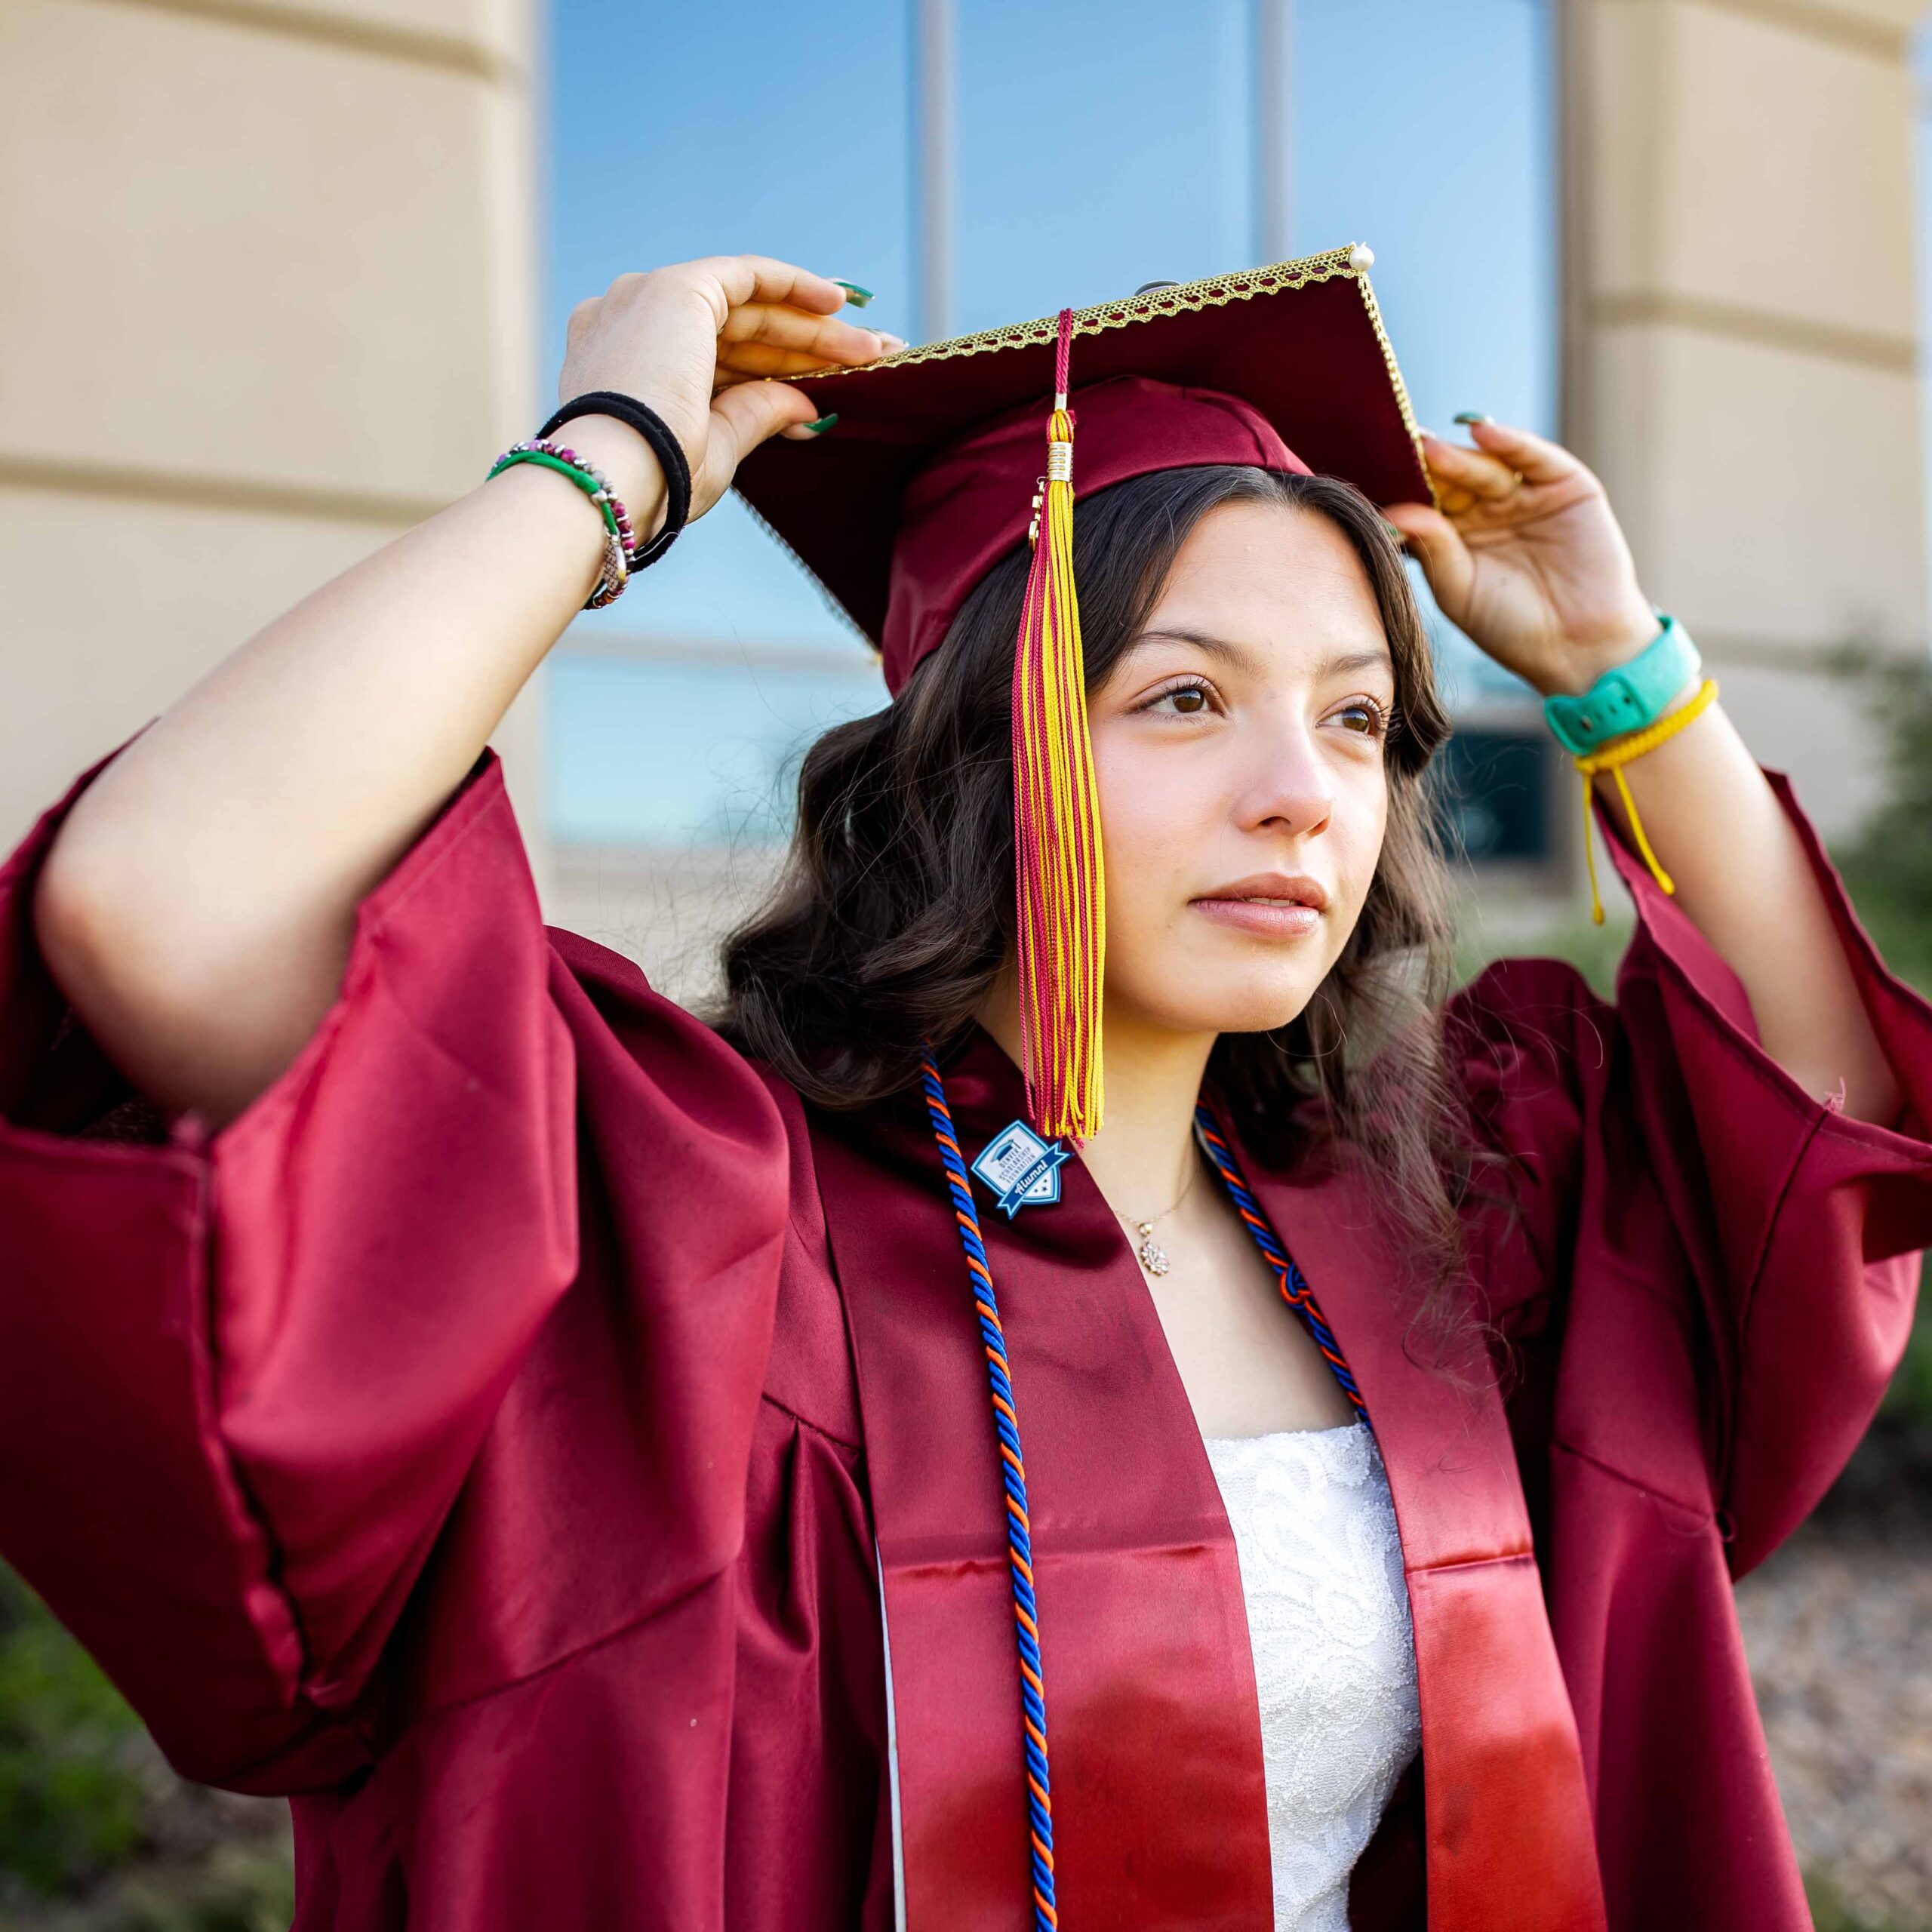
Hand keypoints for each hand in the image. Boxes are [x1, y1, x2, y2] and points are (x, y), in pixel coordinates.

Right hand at [554, 254, 901, 530]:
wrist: (619, 471)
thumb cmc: (658, 477)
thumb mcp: (717, 445)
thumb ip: (757, 413)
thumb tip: (805, 405)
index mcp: (624, 368)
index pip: (717, 361)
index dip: (776, 368)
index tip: (825, 382)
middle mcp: (628, 324)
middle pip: (736, 333)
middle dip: (805, 347)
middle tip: (866, 360)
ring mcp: (647, 300)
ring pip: (746, 308)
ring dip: (810, 327)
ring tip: (869, 347)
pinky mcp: (676, 288)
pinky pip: (746, 276)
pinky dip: (792, 285)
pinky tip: (836, 304)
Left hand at [1383, 420, 1660, 697]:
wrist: (1577, 646)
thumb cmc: (1511, 626)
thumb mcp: (1459, 589)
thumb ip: (1432, 548)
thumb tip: (1392, 512)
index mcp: (1457, 535)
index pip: (1427, 501)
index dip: (1405, 488)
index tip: (1374, 474)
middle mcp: (1489, 509)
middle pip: (1453, 479)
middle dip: (1427, 467)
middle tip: (1399, 452)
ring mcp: (1526, 494)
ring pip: (1486, 466)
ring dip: (1459, 457)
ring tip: (1430, 449)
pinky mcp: (1565, 484)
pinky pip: (1534, 457)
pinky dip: (1510, 441)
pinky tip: (1482, 431)